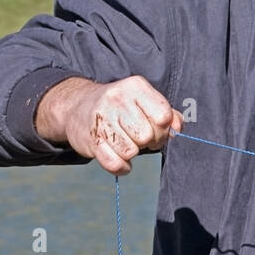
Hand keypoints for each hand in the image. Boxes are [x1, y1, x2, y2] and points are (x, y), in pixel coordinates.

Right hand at [35, 75, 183, 173]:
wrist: (77, 107)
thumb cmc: (121, 108)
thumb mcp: (145, 101)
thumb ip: (169, 114)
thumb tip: (178, 128)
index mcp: (135, 86)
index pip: (163, 116)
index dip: (164, 129)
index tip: (156, 129)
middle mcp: (116, 99)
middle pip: (147, 136)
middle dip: (148, 142)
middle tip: (139, 138)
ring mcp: (101, 119)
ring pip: (131, 151)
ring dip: (132, 153)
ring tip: (126, 143)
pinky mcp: (91, 140)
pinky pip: (115, 164)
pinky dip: (122, 167)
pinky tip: (120, 159)